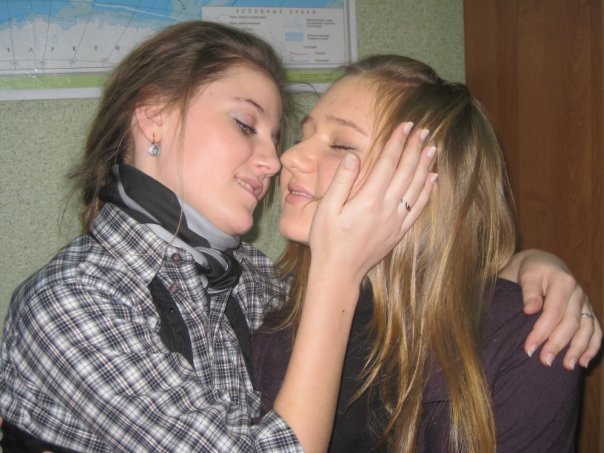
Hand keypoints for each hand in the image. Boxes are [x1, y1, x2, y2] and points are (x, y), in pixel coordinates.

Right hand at [309, 123, 436, 283]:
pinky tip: (433, 179)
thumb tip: (353, 157)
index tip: (405, 126)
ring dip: (425, 166)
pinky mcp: (399, 232)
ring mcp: (396, 221)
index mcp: (368, 200)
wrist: (338, 272)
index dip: (397, 142)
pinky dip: (428, 192)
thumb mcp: (326, 209)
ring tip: (432, 148)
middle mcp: (387, 208)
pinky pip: (419, 208)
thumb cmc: (327, 240)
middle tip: (424, 131)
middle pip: (406, 172)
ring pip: (417, 188)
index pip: (388, 163)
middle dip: (415, 149)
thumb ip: (341, 181)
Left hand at [501, 249, 601, 368]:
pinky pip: (596, 331)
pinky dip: (592, 347)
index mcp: (563, 282)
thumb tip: (530, 309)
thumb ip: (529, 292)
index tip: (529, 348)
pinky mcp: (588, 311)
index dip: (541, 332)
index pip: (553, 312)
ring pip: (587, 329)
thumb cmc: (532, 270)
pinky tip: (584, 362)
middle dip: (558, 344)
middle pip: (571, 323)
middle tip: (545, 362)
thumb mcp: (527, 275)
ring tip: (567, 367)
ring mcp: (586, 303)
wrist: (544, 263)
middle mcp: (578, 294)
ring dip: (578, 350)